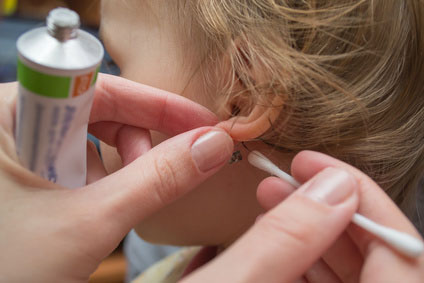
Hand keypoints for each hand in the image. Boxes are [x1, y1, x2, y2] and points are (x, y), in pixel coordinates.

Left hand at [0, 74, 233, 282]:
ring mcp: (17, 146)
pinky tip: (90, 211)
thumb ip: (157, 180)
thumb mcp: (87, 222)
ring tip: (104, 210)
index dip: (158, 105)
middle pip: (101, 112)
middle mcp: (11, 121)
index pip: (101, 87)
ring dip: (116, 172)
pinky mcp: (25, 171)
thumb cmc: (5, 269)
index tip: (202, 123)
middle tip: (155, 178)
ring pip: (93, 139)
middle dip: (136, 147)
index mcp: (8, 112)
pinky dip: (99, 184)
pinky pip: (78, 162)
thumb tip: (214, 146)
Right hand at [183, 151, 423, 282]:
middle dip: (333, 209)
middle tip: (289, 177)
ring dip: (315, 229)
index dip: (364, 200)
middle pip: (384, 263)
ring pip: (355, 275)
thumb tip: (334, 185)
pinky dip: (304, 257)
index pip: (405, 259)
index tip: (316, 165)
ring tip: (273, 196)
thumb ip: (288, 240)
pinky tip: (274, 235)